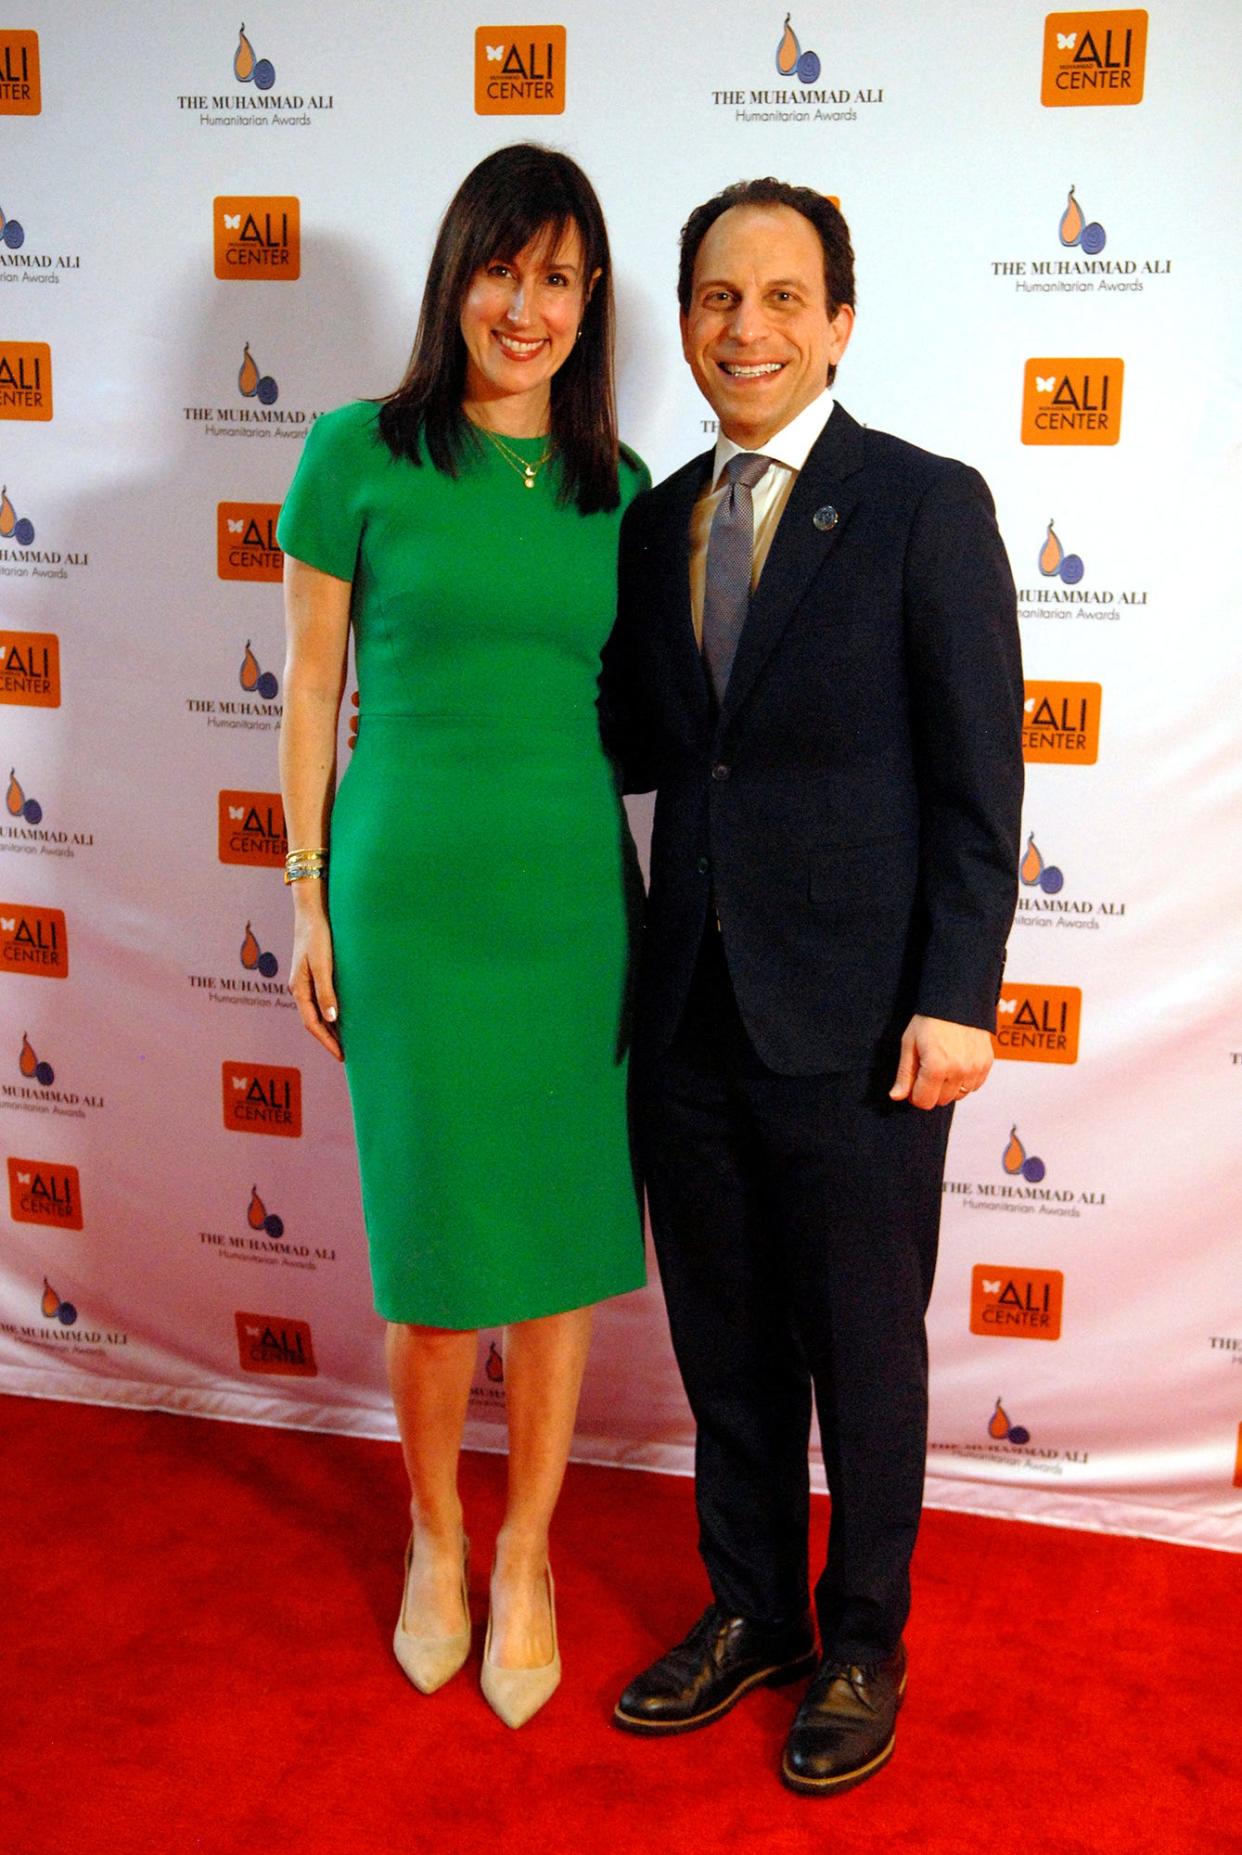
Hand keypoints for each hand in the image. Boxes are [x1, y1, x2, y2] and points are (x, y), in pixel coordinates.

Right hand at [288, 905, 342, 1059]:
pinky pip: (321, 1000)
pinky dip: (331, 1012)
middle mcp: (300, 988)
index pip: (312, 1024)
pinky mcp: (314, 973)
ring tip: (346, 1040)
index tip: (342, 1056)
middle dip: (328, 1039)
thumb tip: (331, 1019)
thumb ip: (326, 991)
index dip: (327, 1042)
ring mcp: (306, 981)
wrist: (312, 910)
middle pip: (314, 1021)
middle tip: (346, 1054)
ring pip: (317, 1012)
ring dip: (330, 1027)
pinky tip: (343, 1015)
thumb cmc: (317, 934)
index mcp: (299, 988)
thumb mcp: (322, 964)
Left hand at [889, 1014, 992, 1110]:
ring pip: (958, 1096)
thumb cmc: (930, 1019)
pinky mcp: (986, 1064)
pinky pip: (974, 1086)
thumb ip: (904, 1074)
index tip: (914, 1082)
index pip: (924, 1101)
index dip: (915, 1094)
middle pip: (941, 1101)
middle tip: (927, 1070)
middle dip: (931, 1090)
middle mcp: (958, 1071)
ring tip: (943, 1065)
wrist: (957, 1000)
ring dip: (948, 1087)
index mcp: (936, 1067)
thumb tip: (896, 1097)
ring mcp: (975, 1069)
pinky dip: (964, 1081)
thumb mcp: (909, 1044)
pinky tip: (956, 1064)